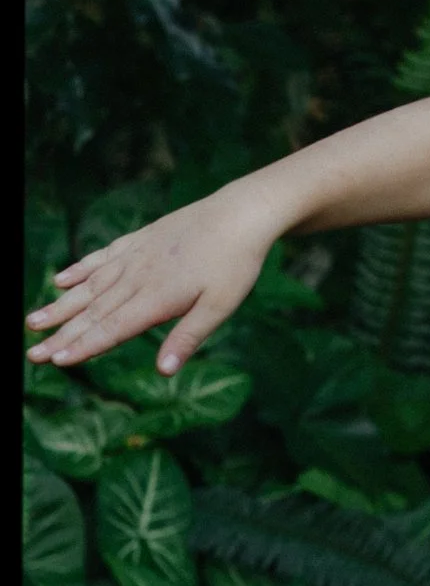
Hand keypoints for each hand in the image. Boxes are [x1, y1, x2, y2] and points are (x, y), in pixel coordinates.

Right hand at [23, 192, 274, 375]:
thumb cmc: (236, 263)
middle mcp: (138, 277)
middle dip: (62, 335)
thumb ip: (188, 338)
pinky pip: (103, 257)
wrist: (241, 213)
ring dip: (61, 306)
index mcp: (156, 299)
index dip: (83, 346)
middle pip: (93, 312)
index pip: (111, 329)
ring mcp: (136, 256)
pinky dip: (80, 269)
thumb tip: (164, 372)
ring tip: (33, 321)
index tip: (55, 361)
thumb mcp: (221, 306)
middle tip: (32, 354)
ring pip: (90, 286)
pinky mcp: (141, 239)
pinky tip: (61, 280)